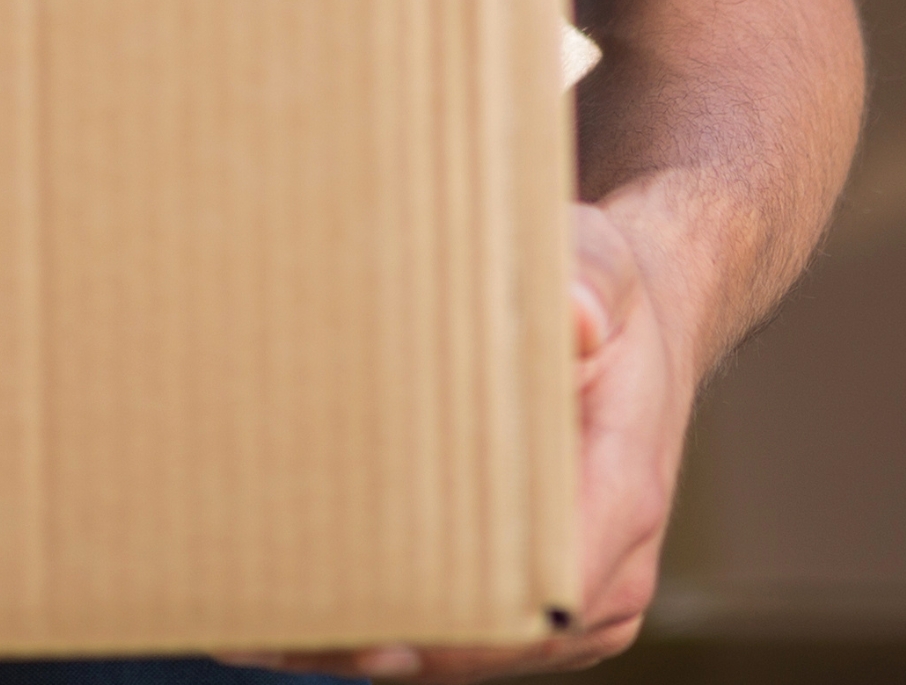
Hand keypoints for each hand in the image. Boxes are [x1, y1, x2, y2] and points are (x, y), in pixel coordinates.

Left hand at [222, 200, 695, 678]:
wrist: (647, 324)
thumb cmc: (610, 293)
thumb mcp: (598, 260)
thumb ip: (586, 281)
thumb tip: (576, 314)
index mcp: (624, 497)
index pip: (538, 593)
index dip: (448, 615)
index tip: (355, 617)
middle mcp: (611, 573)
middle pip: (488, 640)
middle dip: (380, 637)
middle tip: (264, 628)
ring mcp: (582, 603)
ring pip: (471, 651)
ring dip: (372, 641)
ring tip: (258, 627)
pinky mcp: (547, 606)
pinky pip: (471, 636)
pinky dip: (393, 627)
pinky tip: (299, 615)